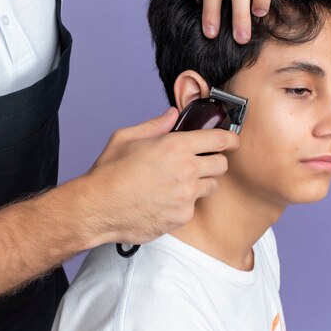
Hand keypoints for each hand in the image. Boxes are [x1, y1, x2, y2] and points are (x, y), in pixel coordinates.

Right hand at [81, 107, 238, 245]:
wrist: (98, 208)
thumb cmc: (109, 173)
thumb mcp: (126, 137)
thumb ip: (155, 125)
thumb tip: (172, 114)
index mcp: (175, 146)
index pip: (219, 139)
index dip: (230, 139)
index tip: (232, 141)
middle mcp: (186, 171)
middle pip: (222, 164)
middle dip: (214, 161)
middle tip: (200, 163)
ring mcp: (186, 196)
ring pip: (211, 186)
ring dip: (201, 183)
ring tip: (178, 183)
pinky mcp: (182, 216)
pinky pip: (193, 207)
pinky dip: (184, 203)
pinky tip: (165, 200)